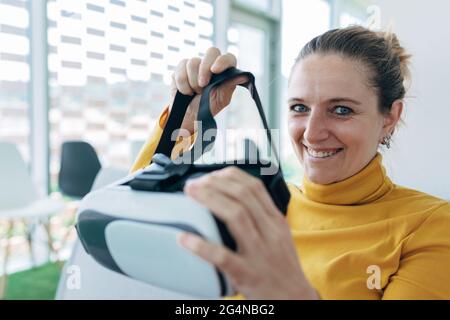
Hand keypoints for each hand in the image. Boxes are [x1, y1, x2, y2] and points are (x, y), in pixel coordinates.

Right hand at [169, 47, 247, 134]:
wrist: (191, 115)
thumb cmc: (208, 106)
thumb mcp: (222, 98)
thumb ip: (230, 85)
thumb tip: (243, 76)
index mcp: (224, 70)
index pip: (228, 58)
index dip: (222, 61)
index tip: (215, 71)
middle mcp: (211, 64)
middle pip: (212, 52)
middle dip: (205, 69)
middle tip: (202, 85)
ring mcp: (195, 64)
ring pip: (193, 62)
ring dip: (193, 82)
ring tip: (195, 92)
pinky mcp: (181, 69)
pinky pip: (180, 71)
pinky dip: (183, 85)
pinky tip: (186, 92)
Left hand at [179, 167, 319, 299]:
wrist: (294, 298)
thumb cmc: (282, 267)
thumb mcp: (278, 236)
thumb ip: (260, 217)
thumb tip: (231, 198)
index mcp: (276, 221)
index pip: (255, 187)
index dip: (230, 176)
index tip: (211, 175)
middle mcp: (270, 232)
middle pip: (243, 197)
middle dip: (215, 184)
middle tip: (193, 184)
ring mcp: (260, 253)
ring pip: (236, 217)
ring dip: (210, 200)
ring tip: (190, 194)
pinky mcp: (247, 274)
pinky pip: (223, 257)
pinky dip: (202, 246)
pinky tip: (185, 238)